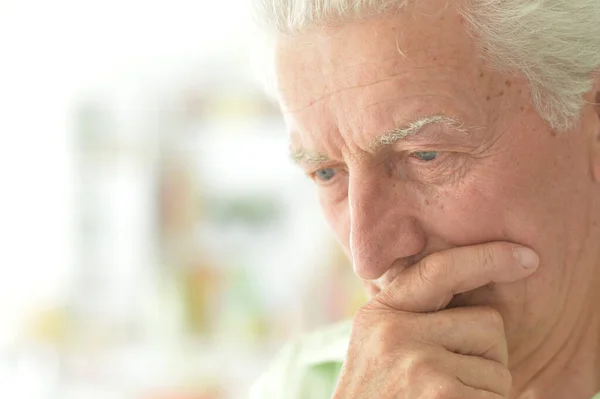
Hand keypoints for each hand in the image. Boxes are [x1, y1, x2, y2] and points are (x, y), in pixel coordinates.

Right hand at [333, 242, 538, 397]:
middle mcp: (396, 332)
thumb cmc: (375, 396)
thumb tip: (465, 282)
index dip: (486, 257)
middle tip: (457, 382)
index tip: (527, 258)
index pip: (439, 270)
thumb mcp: (376, 346)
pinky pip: (496, 398)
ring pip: (498, 369)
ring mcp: (419, 364)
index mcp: (381, 314)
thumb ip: (409, 315)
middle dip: (489, 356)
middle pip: (488, 323)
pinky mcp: (441, 394)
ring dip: (486, 392)